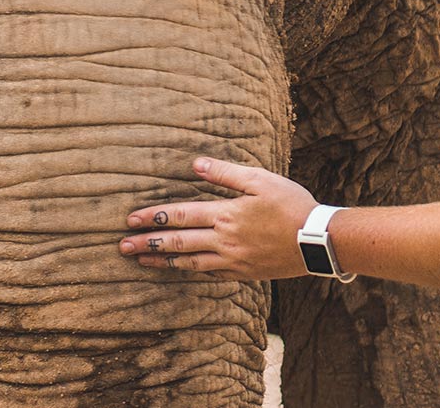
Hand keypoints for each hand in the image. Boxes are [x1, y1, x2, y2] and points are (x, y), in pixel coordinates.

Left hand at [119, 156, 318, 280]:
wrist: (317, 240)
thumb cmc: (291, 204)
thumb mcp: (261, 180)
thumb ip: (226, 173)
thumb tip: (196, 165)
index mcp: (226, 214)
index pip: (179, 215)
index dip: (153, 217)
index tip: (130, 220)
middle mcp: (223, 240)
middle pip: (177, 242)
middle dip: (148, 244)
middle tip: (122, 247)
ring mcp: (231, 260)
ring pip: (188, 263)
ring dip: (162, 262)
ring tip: (142, 262)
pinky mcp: (242, 272)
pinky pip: (209, 274)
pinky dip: (190, 272)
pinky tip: (180, 270)